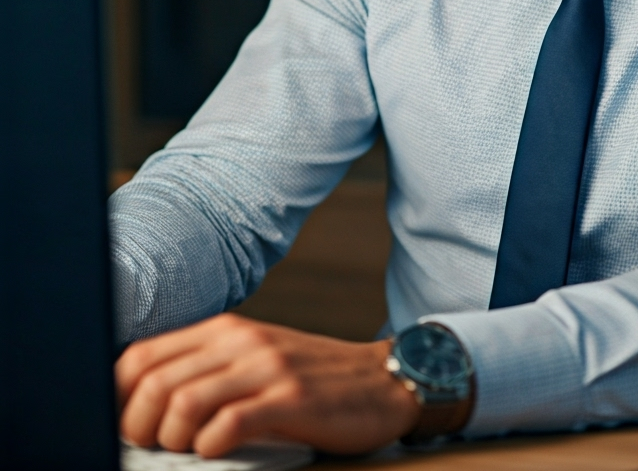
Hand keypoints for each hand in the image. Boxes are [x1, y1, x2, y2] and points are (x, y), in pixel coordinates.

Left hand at [116, 313, 420, 456]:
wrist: (380, 379)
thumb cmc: (311, 377)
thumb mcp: (253, 358)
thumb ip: (205, 368)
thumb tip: (139, 402)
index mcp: (225, 330)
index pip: (141, 355)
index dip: (116, 397)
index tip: (124, 426)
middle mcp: (241, 342)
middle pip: (154, 383)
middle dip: (138, 427)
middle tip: (154, 447)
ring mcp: (267, 368)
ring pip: (183, 403)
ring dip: (173, 440)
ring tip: (189, 448)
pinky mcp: (291, 400)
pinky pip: (227, 426)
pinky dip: (209, 447)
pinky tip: (218, 449)